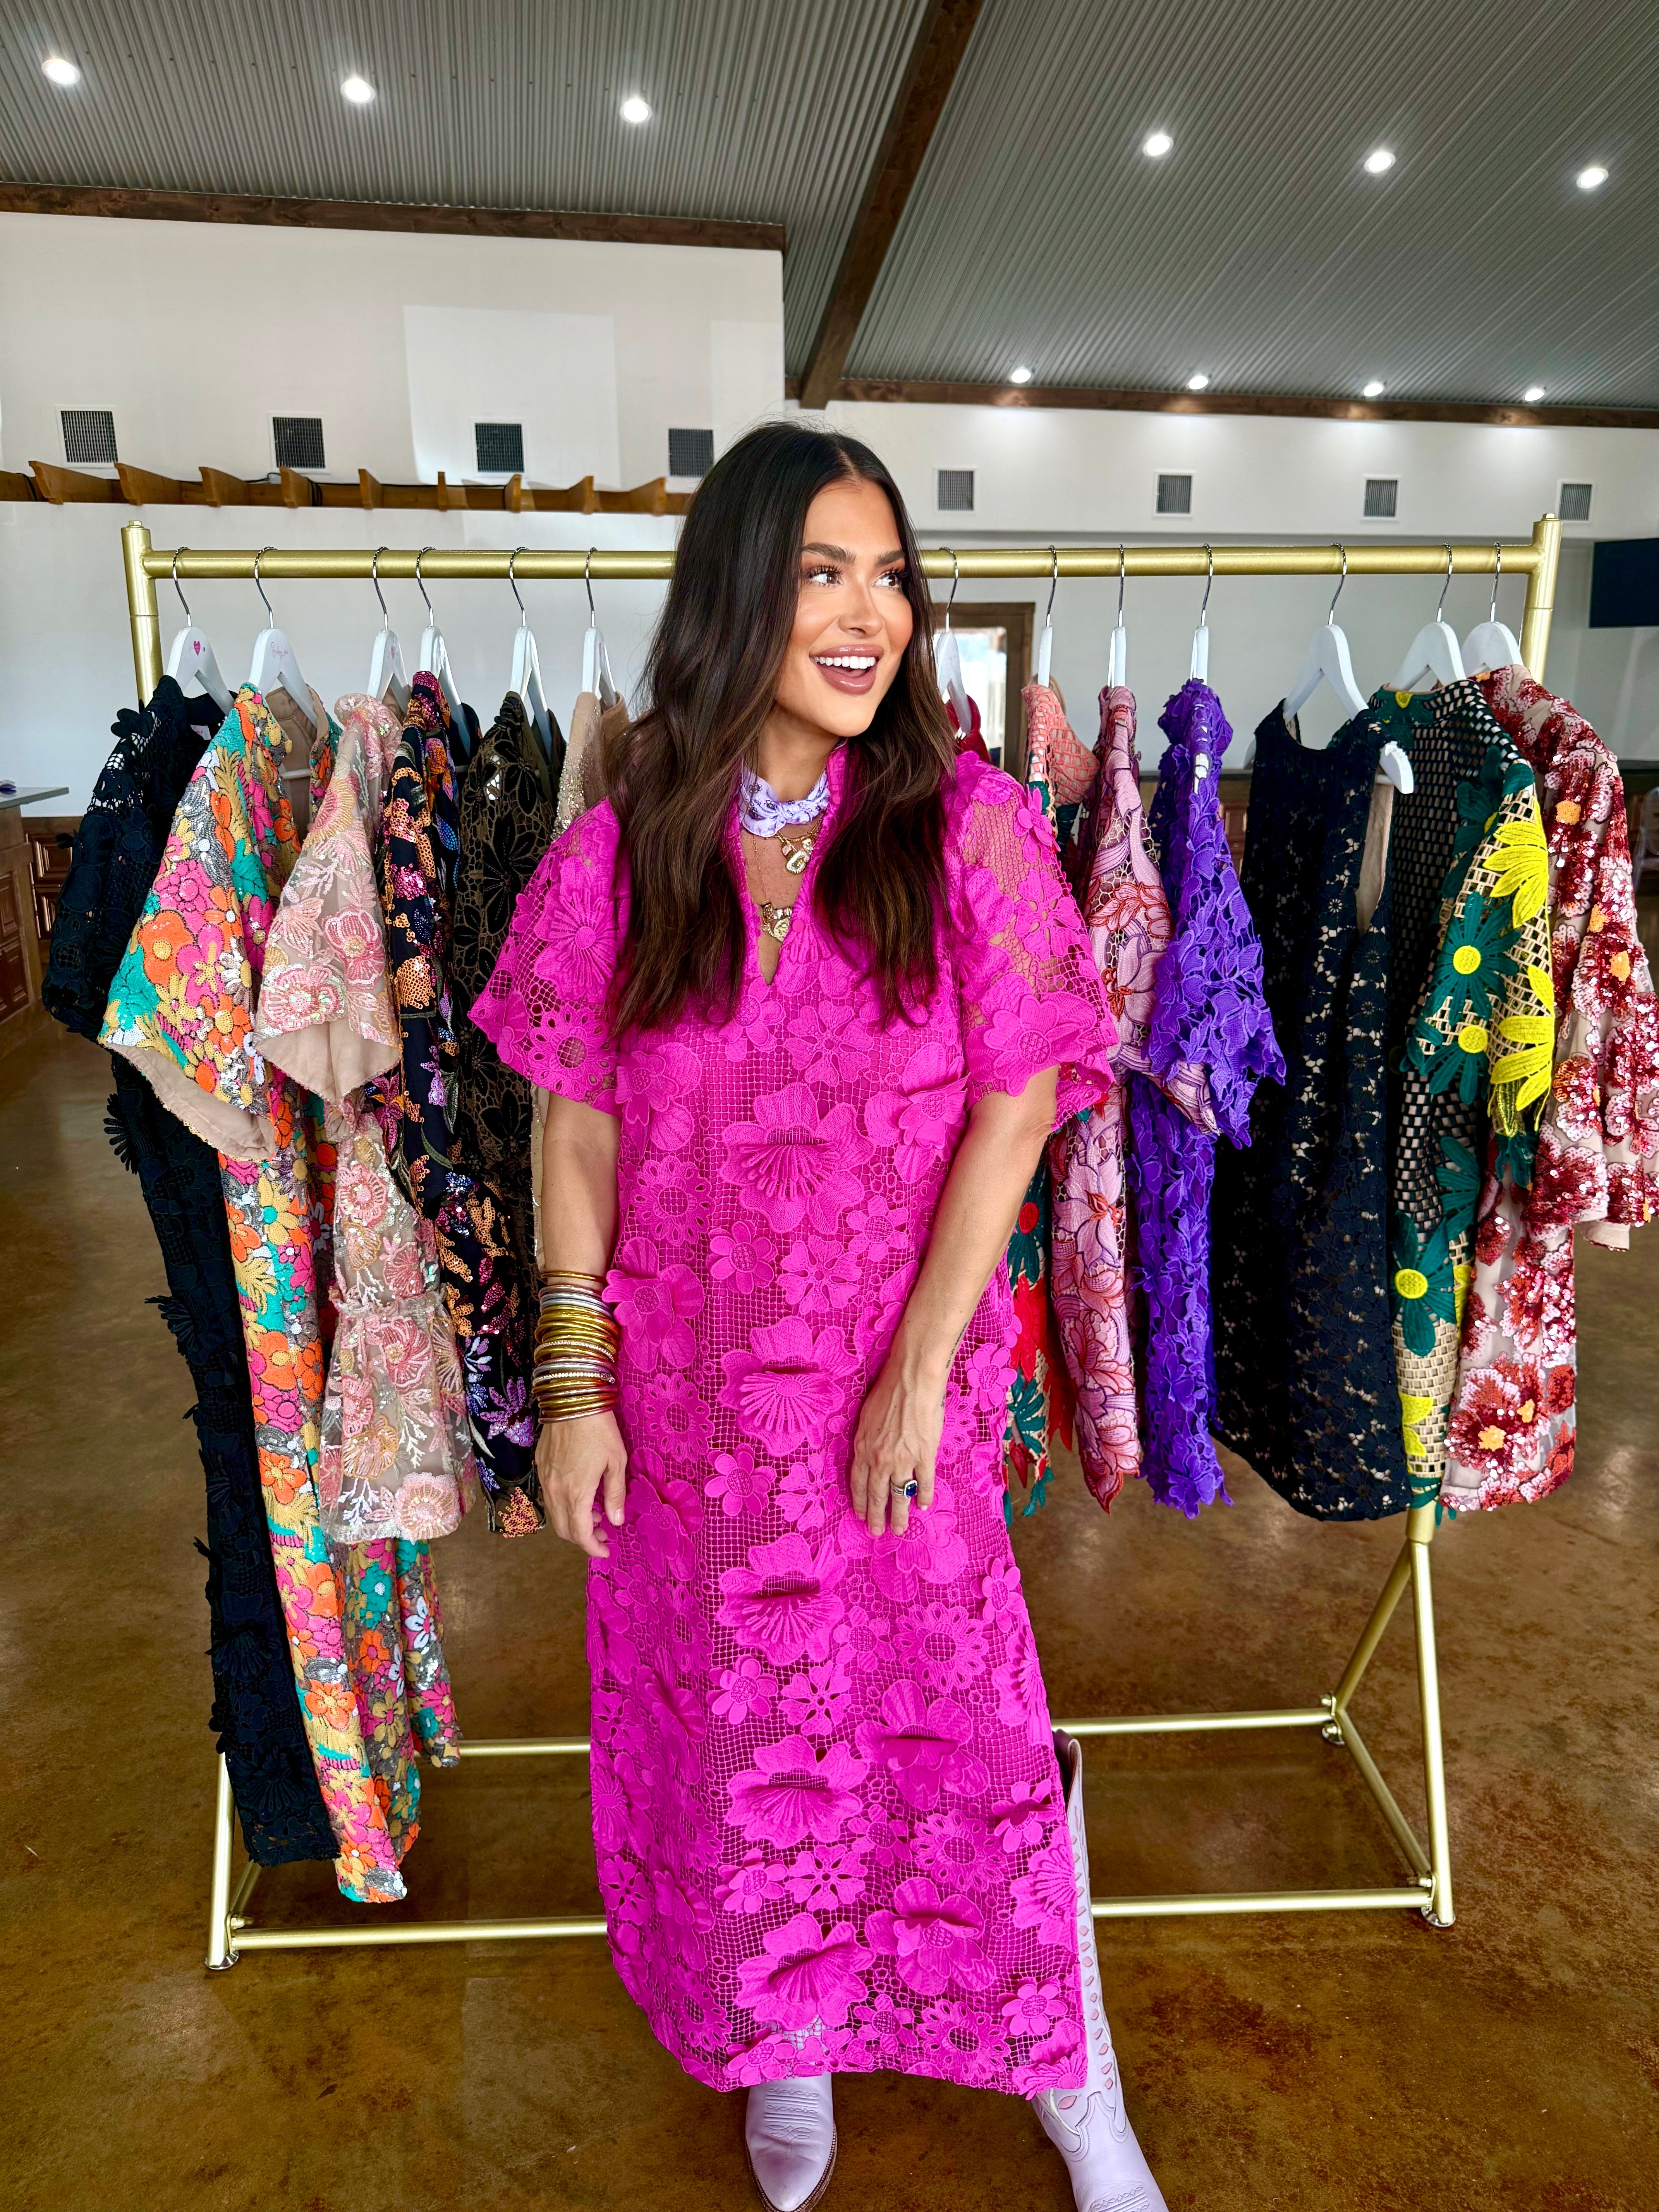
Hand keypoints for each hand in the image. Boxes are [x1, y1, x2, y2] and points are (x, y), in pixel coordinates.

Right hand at [535, 1409, 627, 1559]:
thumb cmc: (599, 1429)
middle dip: (582, 1538)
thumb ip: (615, 1494)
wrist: (571, 1398)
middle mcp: (556, 1490)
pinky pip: (549, 1497)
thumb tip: (616, 1521)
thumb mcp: (616, 1462)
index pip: (580, 1534)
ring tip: (594, 1513)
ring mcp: (545, 1478)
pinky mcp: (540, 1466)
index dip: (593, 1548)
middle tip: (603, 1534)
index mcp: (576, 1493)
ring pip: (554, 1514)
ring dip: (572, 1521)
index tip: (606, 1552)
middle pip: (563, 1530)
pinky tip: (579, 1494)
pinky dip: (563, 1505)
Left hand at [849, 1350, 944, 1538]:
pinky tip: (925, 1506)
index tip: (861, 1515)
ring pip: (900, 1495)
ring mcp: (903, 1460)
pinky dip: (925, 1496)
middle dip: (876, 1516)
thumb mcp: (865, 1418)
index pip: (858, 1483)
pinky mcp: (924, 1456)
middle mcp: (880, 1459)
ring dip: (899, 1515)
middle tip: (877, 1532)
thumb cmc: (887, 1393)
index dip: (859, 1501)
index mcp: (863, 1449)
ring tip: (899, 1529)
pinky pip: (924, 1483)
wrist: (910, 1381)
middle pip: (877, 1495)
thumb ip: (866, 1441)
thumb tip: (868, 1456)